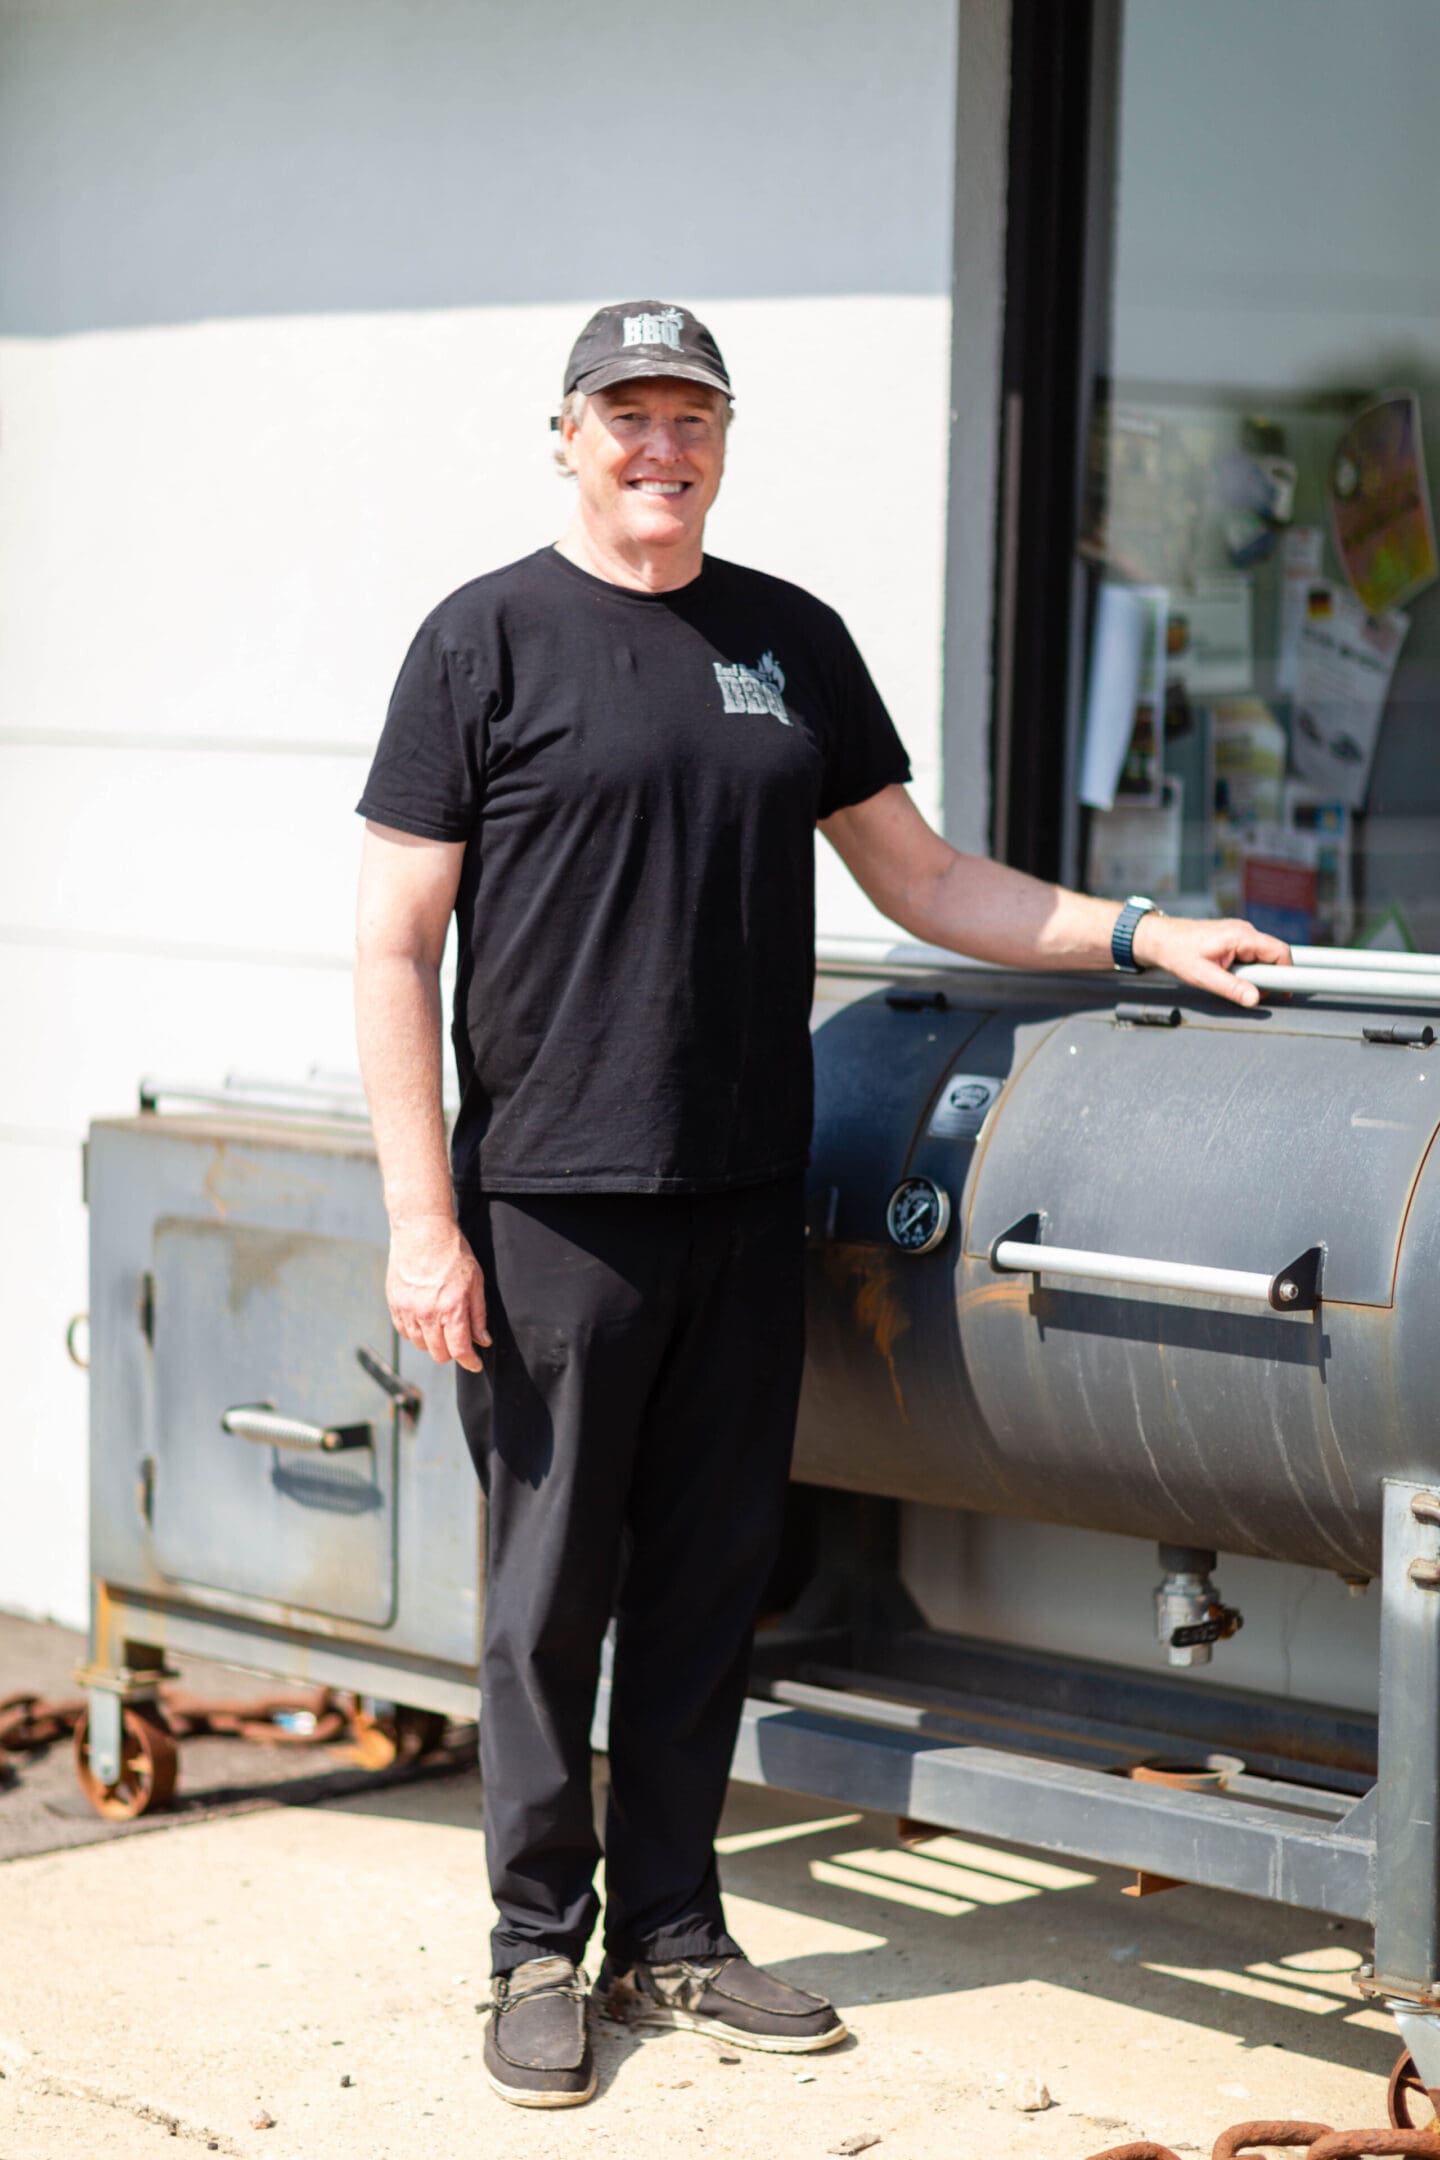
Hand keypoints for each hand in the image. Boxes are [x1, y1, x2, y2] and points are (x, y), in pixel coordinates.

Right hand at [386, 1213, 490, 1370]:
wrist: (422, 1231)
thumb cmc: (453, 1253)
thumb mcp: (476, 1281)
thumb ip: (478, 1314)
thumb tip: (482, 1340)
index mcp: (452, 1308)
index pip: (460, 1350)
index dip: (470, 1362)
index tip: (475, 1363)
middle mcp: (428, 1313)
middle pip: (439, 1353)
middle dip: (452, 1353)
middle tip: (459, 1342)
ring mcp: (408, 1310)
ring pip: (420, 1345)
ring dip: (433, 1343)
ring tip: (442, 1328)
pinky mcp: (394, 1304)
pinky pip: (404, 1332)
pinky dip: (416, 1333)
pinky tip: (425, 1321)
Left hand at [1131, 912, 1291, 1007]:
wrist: (1158, 939)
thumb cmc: (1176, 953)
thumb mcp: (1203, 976)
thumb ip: (1231, 988)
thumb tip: (1255, 999)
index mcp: (1241, 936)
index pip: (1280, 952)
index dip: (1287, 973)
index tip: (1285, 992)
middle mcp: (1244, 931)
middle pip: (1273, 955)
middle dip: (1267, 976)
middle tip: (1249, 992)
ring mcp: (1240, 933)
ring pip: (1262, 957)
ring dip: (1254, 974)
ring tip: (1230, 981)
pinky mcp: (1234, 939)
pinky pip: (1250, 955)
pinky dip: (1246, 969)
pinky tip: (1228, 974)